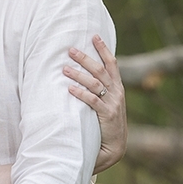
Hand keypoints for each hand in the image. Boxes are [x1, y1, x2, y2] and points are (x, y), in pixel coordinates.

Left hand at [66, 34, 126, 173]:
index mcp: (118, 88)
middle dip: (85, 58)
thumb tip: (86, 74)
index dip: (104, 49)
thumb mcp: (108, 103)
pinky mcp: (107, 115)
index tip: (94, 36)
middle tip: (70, 50)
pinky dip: (81, 93)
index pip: (112, 64)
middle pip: (100, 70)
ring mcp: (113, 104)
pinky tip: (70, 88)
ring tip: (64, 69)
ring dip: (79, 75)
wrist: (115, 147)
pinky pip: (93, 101)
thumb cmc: (107, 124)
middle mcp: (117, 93)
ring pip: (95, 83)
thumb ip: (101, 90)